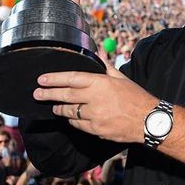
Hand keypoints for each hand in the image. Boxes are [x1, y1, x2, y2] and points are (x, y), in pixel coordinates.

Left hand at [33, 59, 157, 142]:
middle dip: (49, 95)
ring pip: (69, 112)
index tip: (42, 80)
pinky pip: (78, 124)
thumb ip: (106, 67)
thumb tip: (98, 55)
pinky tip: (70, 117)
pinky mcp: (96, 130)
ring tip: (53, 106)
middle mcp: (95, 99)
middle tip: (37, 94)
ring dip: (60, 108)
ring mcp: (95, 116)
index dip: (55, 79)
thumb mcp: (121, 78)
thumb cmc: (136, 97)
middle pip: (65, 96)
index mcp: (100, 83)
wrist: (148, 120)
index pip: (72, 79)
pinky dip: (72, 120)